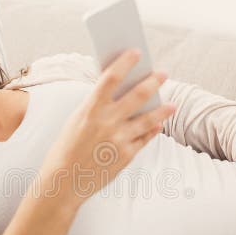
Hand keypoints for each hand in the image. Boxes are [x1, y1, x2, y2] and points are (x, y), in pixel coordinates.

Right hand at [38, 48, 175, 205]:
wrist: (64, 182)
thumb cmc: (66, 149)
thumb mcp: (76, 121)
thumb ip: (96, 107)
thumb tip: (119, 92)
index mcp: (90, 109)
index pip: (111, 78)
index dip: (125, 62)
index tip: (136, 52)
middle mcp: (106, 122)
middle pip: (137, 95)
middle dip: (152, 81)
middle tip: (163, 73)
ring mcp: (119, 139)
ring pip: (149, 119)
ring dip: (162, 109)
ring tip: (172, 104)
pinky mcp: (126, 156)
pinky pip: (145, 139)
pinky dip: (153, 130)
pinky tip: (159, 124)